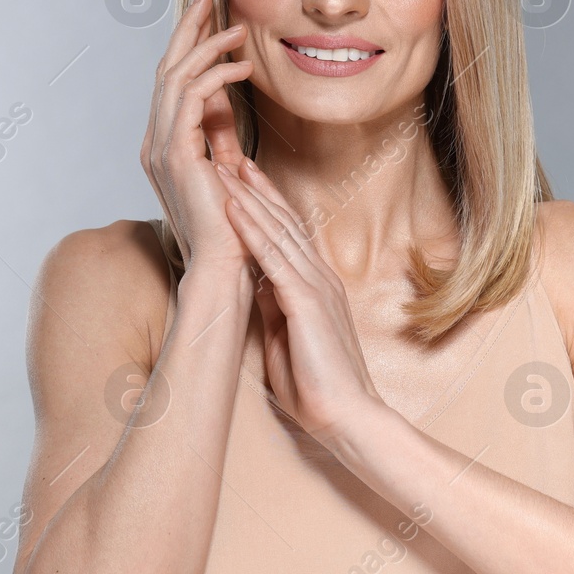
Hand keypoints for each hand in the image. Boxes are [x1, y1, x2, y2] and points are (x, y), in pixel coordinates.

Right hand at [139, 0, 254, 273]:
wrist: (223, 267)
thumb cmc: (232, 229)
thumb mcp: (227, 172)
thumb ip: (221, 139)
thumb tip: (227, 107)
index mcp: (166, 147)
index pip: (172, 83)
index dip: (188, 46)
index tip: (210, 18)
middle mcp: (156, 143)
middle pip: (166, 69)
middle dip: (188, 29)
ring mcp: (161, 148)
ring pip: (176, 76)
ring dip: (207, 46)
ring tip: (238, 29)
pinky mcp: (177, 153)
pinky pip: (190, 97)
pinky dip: (216, 75)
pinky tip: (242, 68)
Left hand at [214, 159, 387, 445]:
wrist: (349, 419)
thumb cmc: (319, 388)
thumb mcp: (288, 336)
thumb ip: (275, 306)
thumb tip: (255, 283)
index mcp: (315, 286)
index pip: (287, 234)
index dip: (263, 202)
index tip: (239, 177)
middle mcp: (319, 277)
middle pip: (282, 220)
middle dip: (253, 186)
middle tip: (228, 154)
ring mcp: (316, 286)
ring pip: (277, 230)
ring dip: (247, 196)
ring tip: (223, 166)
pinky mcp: (307, 302)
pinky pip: (275, 258)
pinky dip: (253, 230)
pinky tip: (234, 207)